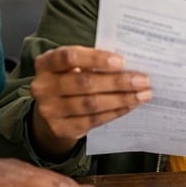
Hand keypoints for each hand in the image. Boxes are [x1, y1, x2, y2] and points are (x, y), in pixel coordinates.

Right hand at [29, 45, 151, 158]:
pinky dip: (115, 112)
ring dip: (121, 99)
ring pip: (91, 104)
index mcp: (46, 63)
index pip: (70, 57)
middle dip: (118, 82)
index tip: (122, 61)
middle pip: (84, 83)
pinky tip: (130, 106)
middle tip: (142, 80)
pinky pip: (93, 120)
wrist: (50, 112)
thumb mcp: (73, 66)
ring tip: (142, 94)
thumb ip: (92, 63)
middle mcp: (42, 86)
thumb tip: (130, 64)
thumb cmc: (69, 80)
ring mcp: (49, 110)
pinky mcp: (60, 129)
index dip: (96, 59)